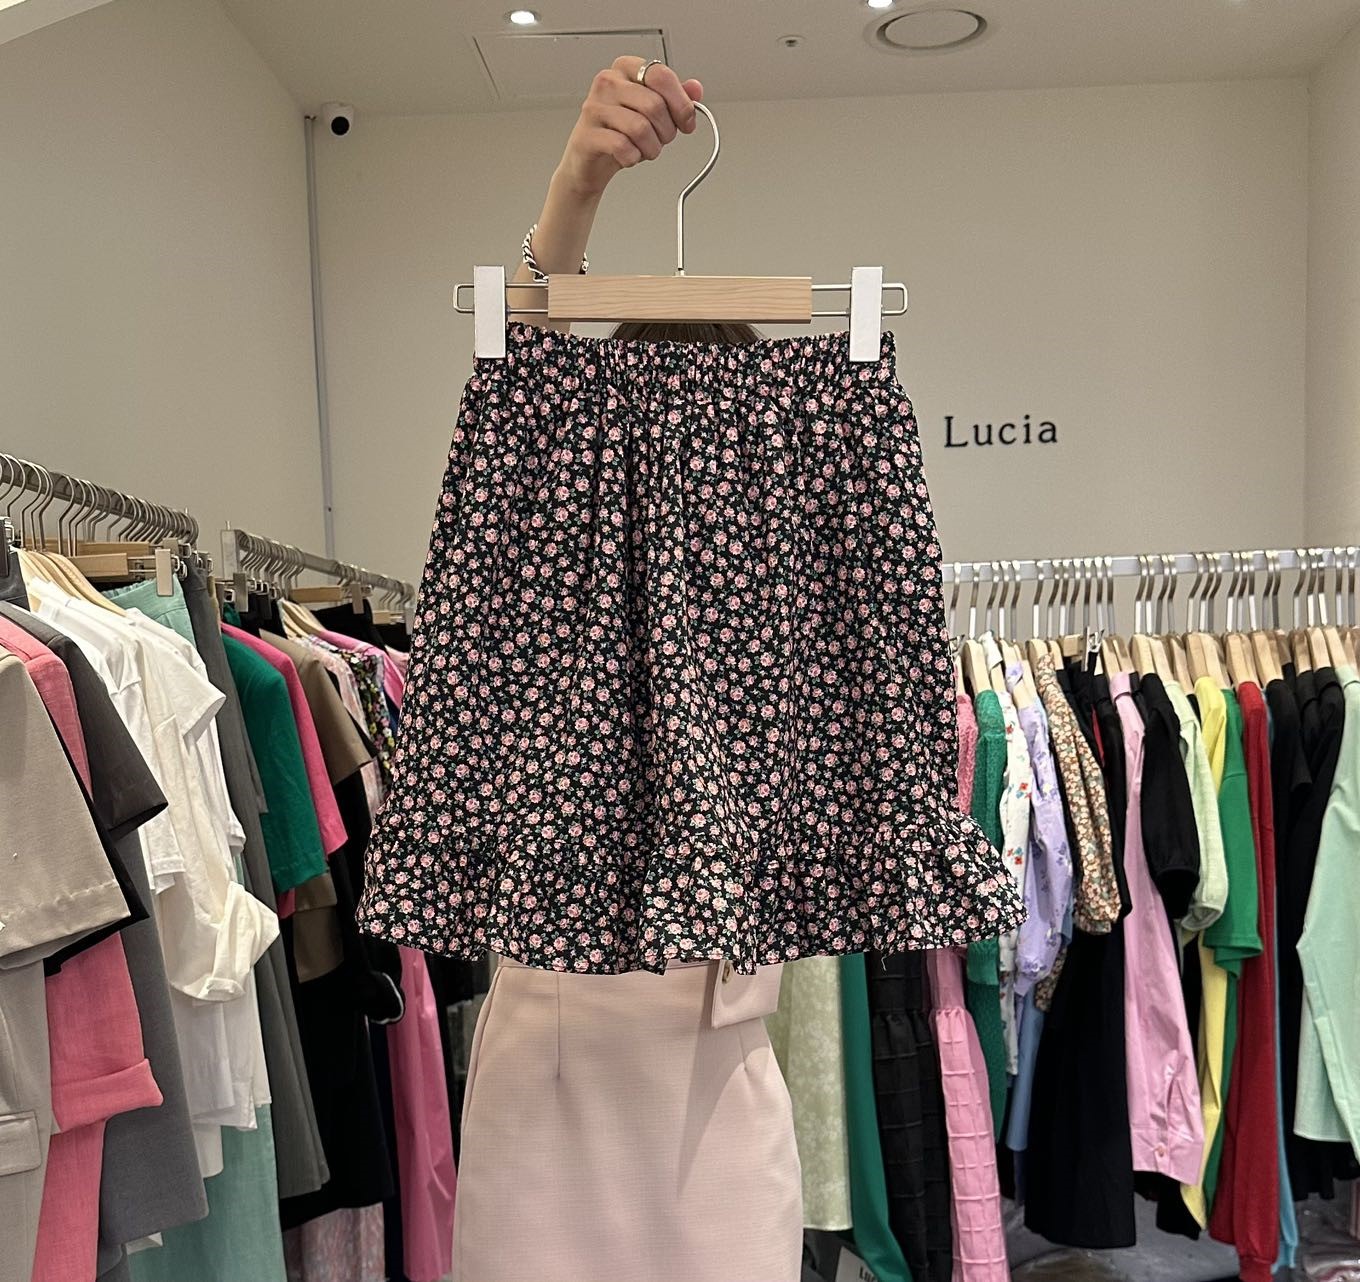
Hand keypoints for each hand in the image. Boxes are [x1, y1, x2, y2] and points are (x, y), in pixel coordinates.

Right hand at [555, 57, 703, 198]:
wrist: (589, 159)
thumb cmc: (620, 131)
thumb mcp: (652, 112)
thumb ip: (675, 98)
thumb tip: (695, 89)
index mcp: (626, 68)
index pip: (662, 76)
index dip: (681, 104)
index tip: (686, 122)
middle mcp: (608, 82)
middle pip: (654, 105)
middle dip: (667, 132)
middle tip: (661, 140)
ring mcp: (594, 107)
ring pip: (640, 128)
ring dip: (651, 148)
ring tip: (645, 149)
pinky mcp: (587, 134)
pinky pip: (623, 147)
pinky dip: (633, 158)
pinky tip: (629, 156)